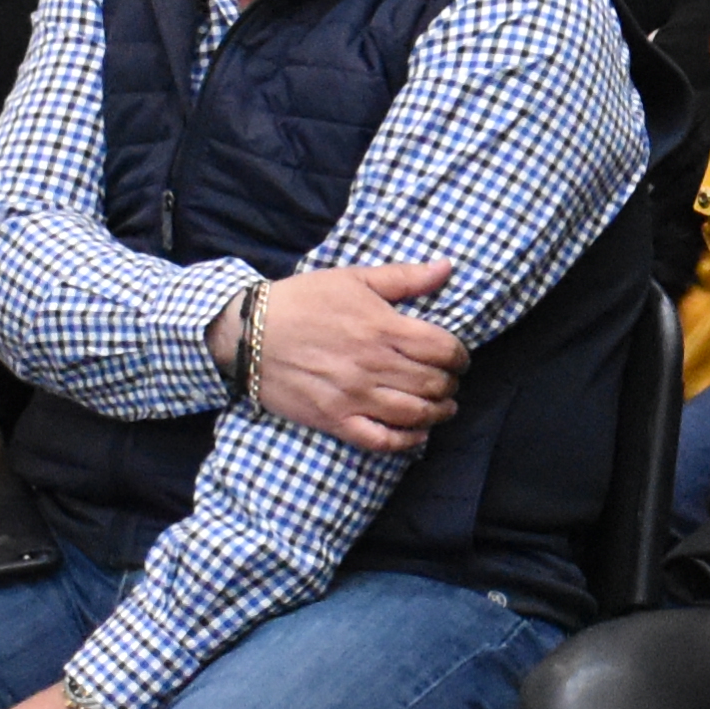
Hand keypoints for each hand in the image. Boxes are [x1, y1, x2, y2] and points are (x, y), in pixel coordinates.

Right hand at [236, 256, 457, 452]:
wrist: (249, 333)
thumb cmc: (303, 301)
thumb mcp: (354, 279)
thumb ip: (405, 277)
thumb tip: (447, 267)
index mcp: (383, 328)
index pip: (443, 349)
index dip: (460, 356)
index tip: (459, 358)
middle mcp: (374, 365)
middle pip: (434, 383)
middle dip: (450, 384)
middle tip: (449, 382)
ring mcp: (355, 396)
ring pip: (415, 414)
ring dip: (438, 413)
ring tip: (443, 407)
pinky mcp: (335, 420)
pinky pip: (381, 440)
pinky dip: (406, 441)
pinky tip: (417, 434)